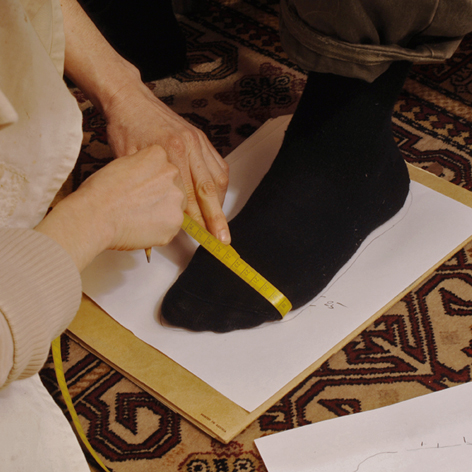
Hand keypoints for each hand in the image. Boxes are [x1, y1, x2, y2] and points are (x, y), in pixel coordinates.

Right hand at [36, 145, 186, 270]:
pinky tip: (142, 228)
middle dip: (161, 197)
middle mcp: (172, 173)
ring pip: (174, 207)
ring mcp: (176, 198)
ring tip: (139, 218)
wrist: (96, 216)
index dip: (153, 181)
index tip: (144, 189)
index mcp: (158, 155)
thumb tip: (145, 179)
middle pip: (173, 186)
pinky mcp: (175, 221)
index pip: (164, 167)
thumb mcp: (121, 165)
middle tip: (140, 205)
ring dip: (162, 213)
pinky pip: (171, 226)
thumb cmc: (100, 192)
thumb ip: (141, 169)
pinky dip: (160, 230)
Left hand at [103, 80, 230, 243]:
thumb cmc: (125, 130)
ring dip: (220, 202)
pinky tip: (217, 196)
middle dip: (217, 218)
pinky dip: (220, 184)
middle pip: (210, 190)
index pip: (190, 195)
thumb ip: (144, 193)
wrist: (130, 100)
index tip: (203, 237)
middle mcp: (190, 146)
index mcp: (171, 152)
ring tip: (219, 221)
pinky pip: (219, 164)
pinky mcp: (201, 138)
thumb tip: (152, 225)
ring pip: (218, 178)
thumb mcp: (128, 164)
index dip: (198, 220)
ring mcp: (198, 141)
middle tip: (222, 238)